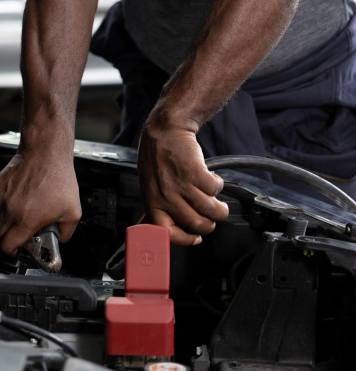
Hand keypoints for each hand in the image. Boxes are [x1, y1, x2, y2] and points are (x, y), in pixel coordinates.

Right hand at [0, 148, 81, 254]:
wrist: (46, 154)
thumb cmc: (57, 177)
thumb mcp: (73, 211)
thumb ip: (67, 232)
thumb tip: (60, 240)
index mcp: (26, 220)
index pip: (6, 246)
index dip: (11, 253)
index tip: (16, 251)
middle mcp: (9, 211)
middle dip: (2, 245)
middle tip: (11, 242)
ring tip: (2, 232)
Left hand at [137, 118, 228, 245]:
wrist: (164, 131)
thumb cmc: (157, 158)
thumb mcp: (150, 186)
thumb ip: (161, 206)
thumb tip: (176, 228)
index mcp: (152, 202)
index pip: (167, 232)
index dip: (186, 240)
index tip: (196, 238)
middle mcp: (166, 196)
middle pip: (196, 224)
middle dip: (209, 225)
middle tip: (211, 219)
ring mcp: (180, 185)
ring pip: (210, 210)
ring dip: (219, 210)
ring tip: (218, 204)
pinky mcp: (195, 173)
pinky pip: (215, 190)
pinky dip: (218, 186)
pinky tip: (212, 181)